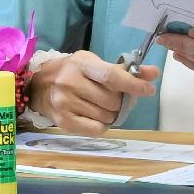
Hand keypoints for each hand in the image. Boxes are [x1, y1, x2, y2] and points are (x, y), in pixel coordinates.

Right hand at [22, 48, 154, 129]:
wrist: (39, 85)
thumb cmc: (73, 72)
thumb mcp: (95, 65)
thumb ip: (124, 70)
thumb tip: (154, 73)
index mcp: (81, 64)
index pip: (111, 76)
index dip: (132, 84)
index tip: (148, 89)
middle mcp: (70, 82)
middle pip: (111, 100)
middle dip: (118, 102)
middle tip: (110, 98)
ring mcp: (64, 102)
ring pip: (105, 116)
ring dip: (110, 114)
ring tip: (99, 106)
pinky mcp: (63, 121)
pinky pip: (96, 129)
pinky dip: (102, 126)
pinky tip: (94, 117)